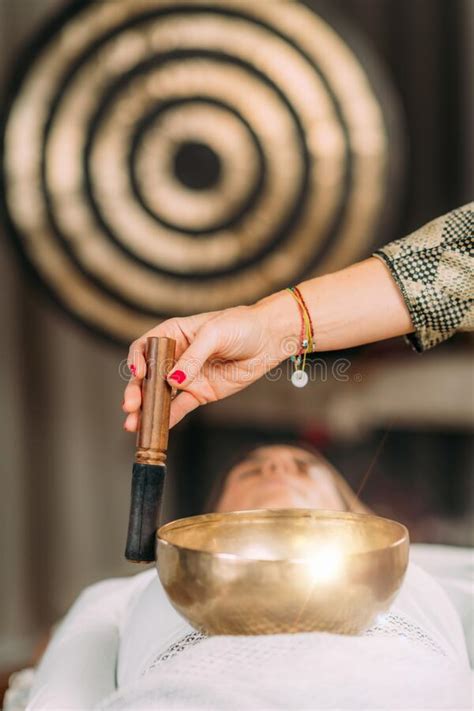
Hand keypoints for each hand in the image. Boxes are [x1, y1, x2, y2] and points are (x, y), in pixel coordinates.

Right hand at [122, 292, 297, 429]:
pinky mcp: (200, 393)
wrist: (269, 339)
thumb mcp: (214, 334)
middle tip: (130, 406)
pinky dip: (168, 418)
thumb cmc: (241, 326)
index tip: (138, 373)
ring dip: (146, 410)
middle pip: (147, 375)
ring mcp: (187, 376)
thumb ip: (192, 356)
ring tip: (133, 425)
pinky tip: (157, 430)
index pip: (145, 347)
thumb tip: (173, 380)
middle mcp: (175, 356)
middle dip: (136, 391)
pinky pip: (180, 408)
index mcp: (173, 334)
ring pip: (160, 395)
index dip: (137, 361)